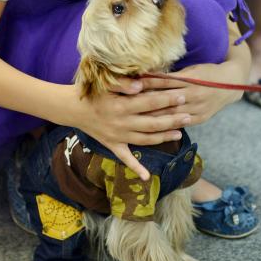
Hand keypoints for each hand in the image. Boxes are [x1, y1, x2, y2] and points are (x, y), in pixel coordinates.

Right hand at [70, 77, 190, 180]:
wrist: (71, 107)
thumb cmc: (91, 91)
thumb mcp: (105, 83)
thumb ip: (123, 83)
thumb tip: (141, 86)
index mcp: (121, 106)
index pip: (150, 102)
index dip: (167, 100)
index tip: (182, 97)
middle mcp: (121, 123)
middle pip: (152, 122)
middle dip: (172, 119)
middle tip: (189, 116)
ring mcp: (118, 136)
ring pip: (145, 139)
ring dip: (163, 137)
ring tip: (179, 134)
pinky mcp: (112, 145)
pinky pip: (125, 158)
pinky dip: (136, 168)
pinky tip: (148, 177)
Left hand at [140, 61, 245, 124]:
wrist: (231, 85)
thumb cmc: (207, 73)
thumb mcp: (191, 70)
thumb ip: (173, 76)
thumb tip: (149, 76)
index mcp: (190, 80)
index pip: (164, 82)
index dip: (147, 84)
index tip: (132, 85)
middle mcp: (193, 95)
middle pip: (165, 100)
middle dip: (146, 102)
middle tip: (128, 104)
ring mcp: (197, 108)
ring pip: (171, 114)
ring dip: (153, 116)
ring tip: (136, 118)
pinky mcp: (200, 118)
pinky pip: (180, 123)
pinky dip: (167, 126)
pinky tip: (152, 129)